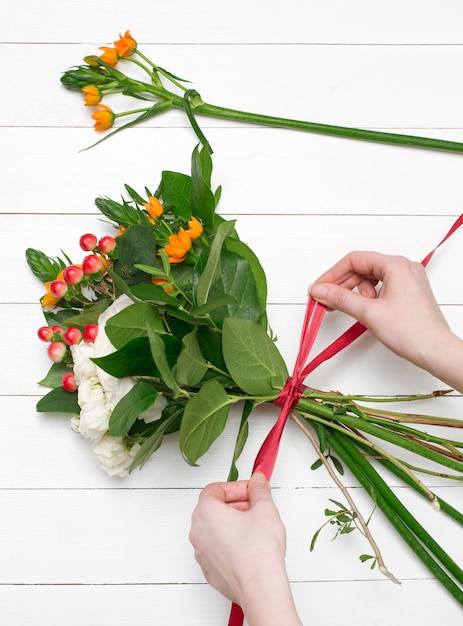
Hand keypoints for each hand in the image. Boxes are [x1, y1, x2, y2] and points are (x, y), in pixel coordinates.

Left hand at [189, 473, 301, 624]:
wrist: (260, 587)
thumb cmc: (259, 550)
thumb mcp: (264, 508)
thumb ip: (259, 489)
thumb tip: (257, 481)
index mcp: (205, 512)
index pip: (214, 489)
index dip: (235, 487)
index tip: (251, 491)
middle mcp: (198, 533)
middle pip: (213, 508)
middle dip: (236, 504)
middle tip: (255, 507)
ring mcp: (202, 554)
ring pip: (215, 530)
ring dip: (233, 524)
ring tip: (255, 528)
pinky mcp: (210, 571)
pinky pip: (218, 549)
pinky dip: (231, 543)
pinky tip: (250, 547)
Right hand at [310, 251, 462, 390]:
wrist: (436, 351)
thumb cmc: (412, 332)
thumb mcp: (369, 313)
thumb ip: (340, 298)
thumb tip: (319, 290)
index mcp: (396, 265)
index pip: (354, 260)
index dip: (332, 274)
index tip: (319, 288)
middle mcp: (403, 268)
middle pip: (362, 268)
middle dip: (341, 285)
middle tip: (325, 300)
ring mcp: (407, 279)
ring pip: (370, 279)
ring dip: (354, 293)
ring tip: (346, 309)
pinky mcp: (407, 292)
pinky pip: (380, 287)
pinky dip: (367, 298)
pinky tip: (362, 311)